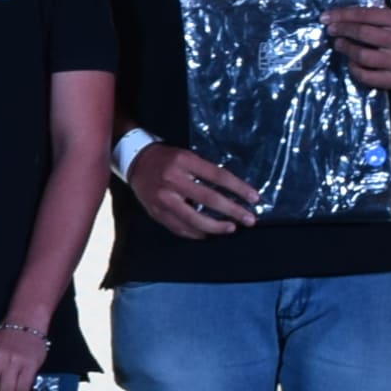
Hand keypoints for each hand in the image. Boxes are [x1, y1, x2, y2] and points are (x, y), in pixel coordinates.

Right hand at [129, 143, 261, 238]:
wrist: (135, 162)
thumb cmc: (167, 159)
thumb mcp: (187, 156)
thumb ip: (205, 172)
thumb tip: (232, 192)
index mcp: (185, 161)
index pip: (218, 176)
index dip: (238, 188)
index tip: (254, 198)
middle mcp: (173, 180)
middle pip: (209, 199)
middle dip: (233, 211)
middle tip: (249, 220)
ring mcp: (163, 198)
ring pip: (194, 219)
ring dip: (216, 227)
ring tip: (231, 229)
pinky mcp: (156, 212)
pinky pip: (180, 228)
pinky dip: (196, 233)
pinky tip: (208, 233)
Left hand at [322, 3, 390, 90]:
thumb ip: (373, 18)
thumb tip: (338, 18)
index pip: (366, 15)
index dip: (343, 15)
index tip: (326, 17)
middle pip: (363, 33)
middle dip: (342, 30)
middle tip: (331, 30)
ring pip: (362, 55)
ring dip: (346, 48)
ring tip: (339, 44)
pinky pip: (366, 76)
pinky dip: (354, 68)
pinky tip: (351, 62)